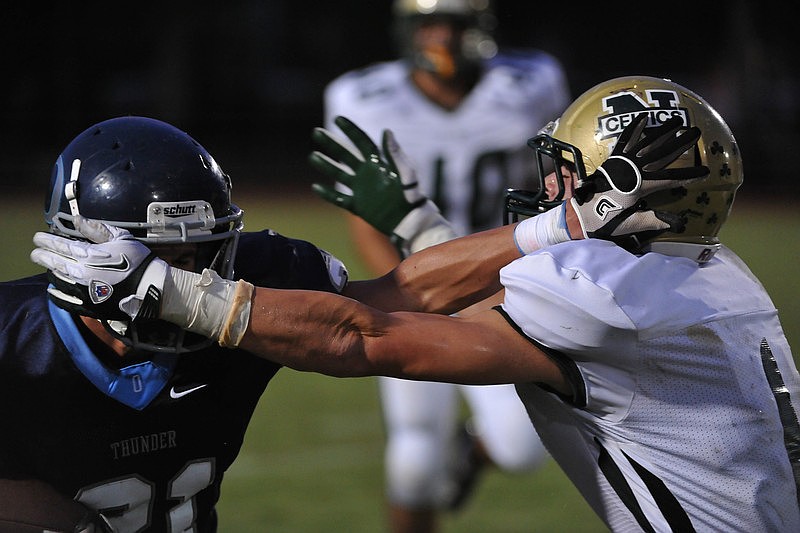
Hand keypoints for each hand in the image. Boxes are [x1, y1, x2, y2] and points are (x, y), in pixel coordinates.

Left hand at [30, 216, 167, 320]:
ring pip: (56, 280)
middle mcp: (81, 273)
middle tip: (35, 253)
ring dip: (50, 272)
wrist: (151, 288)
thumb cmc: (138, 261)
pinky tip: (52, 289)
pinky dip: (55, 294)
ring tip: (48, 267)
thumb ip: (97, 229)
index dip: (46, 240)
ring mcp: (82, 291)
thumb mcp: (121, 238)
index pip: (60, 245)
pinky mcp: (87, 305)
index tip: (37, 238)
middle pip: (53, 262)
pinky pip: (64, 300)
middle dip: (41, 256)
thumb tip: (78, 219)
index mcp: (89, 255)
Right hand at [309, 115, 454, 255]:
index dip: (350, 130)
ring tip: (312, 156)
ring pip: (339, 175)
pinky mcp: (359, 206)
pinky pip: (340, 199)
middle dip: (332, 143)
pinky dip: (328, 195)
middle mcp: (367, 174)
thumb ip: (395, 154)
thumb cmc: (411, 197)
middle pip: (346, 155)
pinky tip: (316, 187)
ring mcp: (362, 190)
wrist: (410, 222)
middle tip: (316, 132)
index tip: (338, 119)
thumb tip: (386, 131)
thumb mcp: (405, 173)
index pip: (362, 142)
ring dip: (326, 165)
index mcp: (378, 164)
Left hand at [570, 114, 708, 240]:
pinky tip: (643, 117)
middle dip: (680, 143)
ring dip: (662, 131)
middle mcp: (632, 170)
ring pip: (646, 143)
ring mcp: (622, 163)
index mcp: (639, 186)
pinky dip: (633, 128)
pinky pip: (624, 140)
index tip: (705, 171)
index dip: (688, 175)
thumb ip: (654, 221)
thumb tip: (679, 224)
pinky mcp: (612, 160)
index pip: (670, 180)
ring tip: (677, 120)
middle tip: (695, 132)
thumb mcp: (631, 224)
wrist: (579, 215)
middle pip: (661, 154)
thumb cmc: (605, 221)